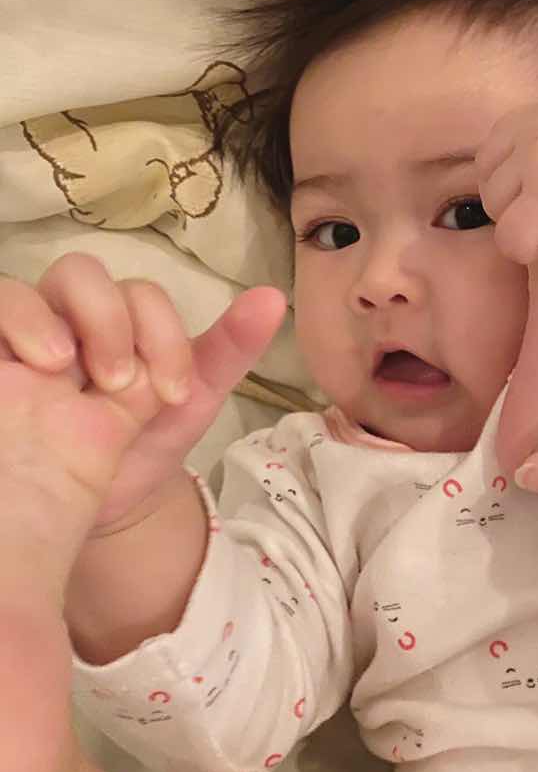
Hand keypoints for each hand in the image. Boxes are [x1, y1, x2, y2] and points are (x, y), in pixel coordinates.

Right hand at [0, 253, 286, 531]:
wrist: (112, 497)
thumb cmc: (151, 435)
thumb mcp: (195, 396)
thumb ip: (232, 348)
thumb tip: (275, 297)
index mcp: (124, 317)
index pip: (139, 296)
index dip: (161, 336)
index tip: (172, 395)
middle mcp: (71, 316)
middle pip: (78, 274)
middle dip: (105, 319)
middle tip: (118, 384)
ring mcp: (26, 338)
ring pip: (17, 293)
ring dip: (39, 320)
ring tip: (60, 370)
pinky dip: (3, 330)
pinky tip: (26, 368)